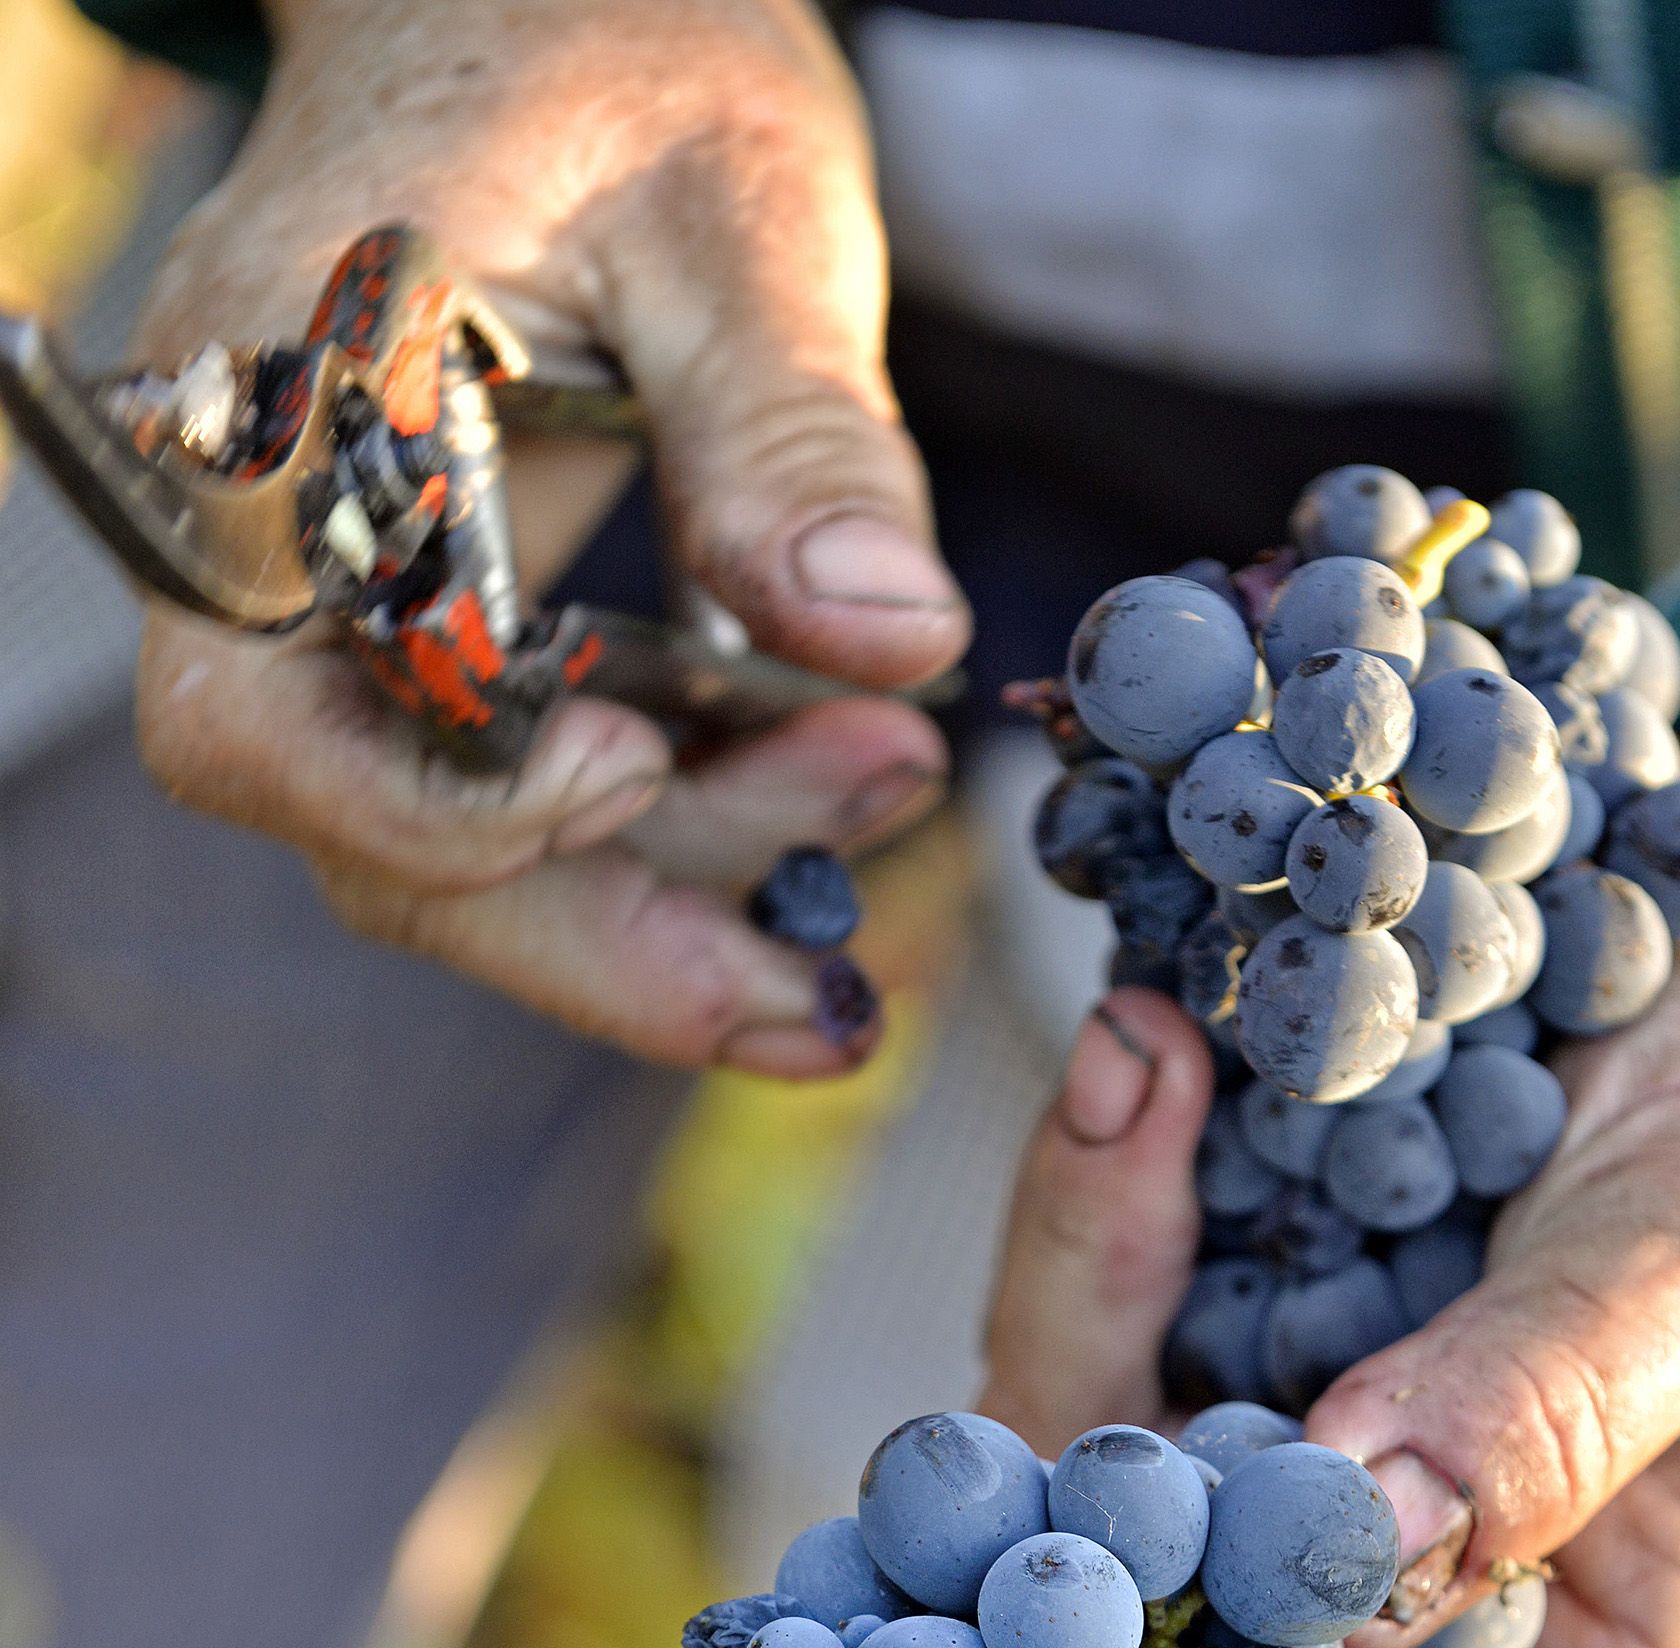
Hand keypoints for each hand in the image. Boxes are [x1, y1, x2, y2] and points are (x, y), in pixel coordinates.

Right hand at [129, 0, 966, 1072]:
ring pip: (465, 847)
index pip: (268, 723)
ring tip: (882, 790)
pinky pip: (528, 787)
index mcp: (279, 421)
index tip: (652, 766)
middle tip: (825, 999)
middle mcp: (276, 546)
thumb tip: (893, 640)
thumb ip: (793, 427)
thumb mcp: (737, 209)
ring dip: (680, 885)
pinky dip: (679, 829)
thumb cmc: (616, 48)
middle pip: (375, 844)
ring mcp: (351, 605)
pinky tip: (827, 794)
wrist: (551, 6)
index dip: (454, 805)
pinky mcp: (444, 635)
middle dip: (612, 940)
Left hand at [981, 752, 1679, 1647]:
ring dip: (1067, 1331)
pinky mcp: (1225, 1339)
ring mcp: (1285, 1479)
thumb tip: (1350, 1532)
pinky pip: (1107, 1328)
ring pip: (1094, 1516)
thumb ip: (1562, 1404)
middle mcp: (1395, 1629)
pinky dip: (1106, 1209)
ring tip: (1128, 1099)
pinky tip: (1137, 1061)